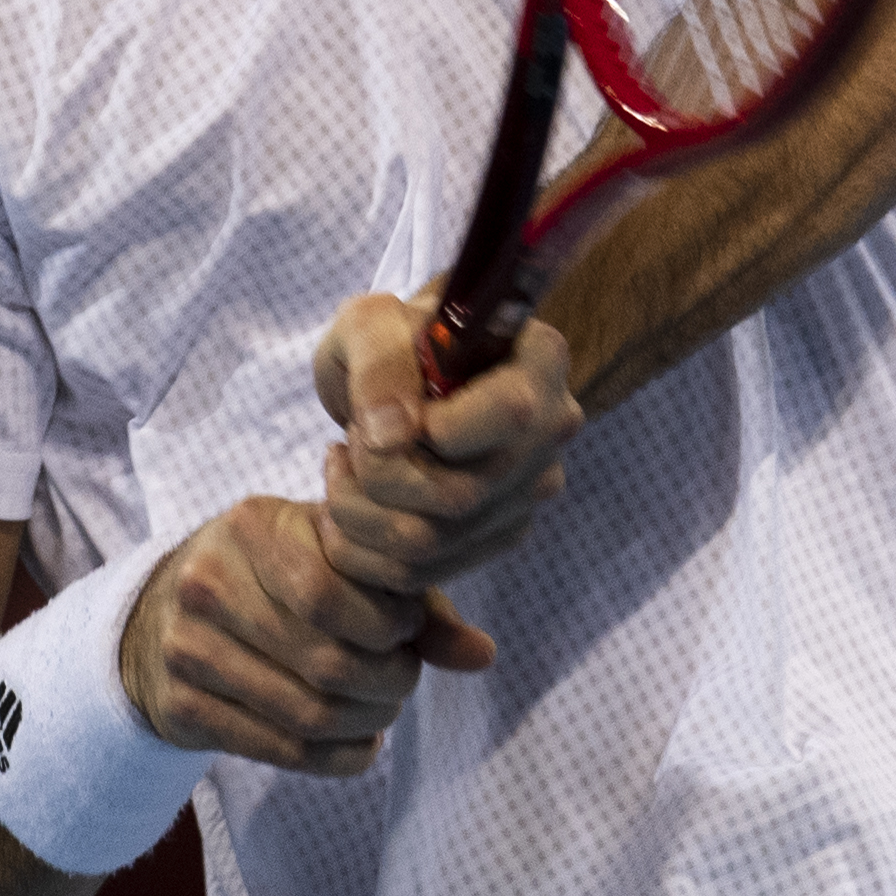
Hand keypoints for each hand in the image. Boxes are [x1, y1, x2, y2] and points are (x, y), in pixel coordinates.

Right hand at [118, 497, 495, 775]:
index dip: (388, 625)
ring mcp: (187, 650)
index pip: (331, 593)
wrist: (161, 617)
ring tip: (382, 709)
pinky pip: (284, 751)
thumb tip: (482, 655)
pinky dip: (339, 756)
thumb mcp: (334, 560)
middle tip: (403, 679)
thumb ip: (411, 600)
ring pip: (309, 713)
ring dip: (369, 722)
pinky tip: (358, 740)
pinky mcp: (183, 708)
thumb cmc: (275, 578)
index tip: (405, 631)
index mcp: (250, 527)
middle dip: (389, 682)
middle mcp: (207, 584)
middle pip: (327, 661)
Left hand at [310, 288, 578, 595]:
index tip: (383, 408)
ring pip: (430, 543)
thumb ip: (379, 363)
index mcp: (541, 361)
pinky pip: (419, 572)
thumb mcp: (370, 323)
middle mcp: (552, 431)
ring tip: (342, 466)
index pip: (510, 415)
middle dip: (374, 475)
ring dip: (357, 512)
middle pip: (459, 494)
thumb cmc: (389, 338)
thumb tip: (394, 436)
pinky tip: (348, 500)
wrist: (397, 376)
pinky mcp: (497, 535)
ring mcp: (529, 491)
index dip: (430, 426)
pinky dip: (361, 548)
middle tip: (348, 441)